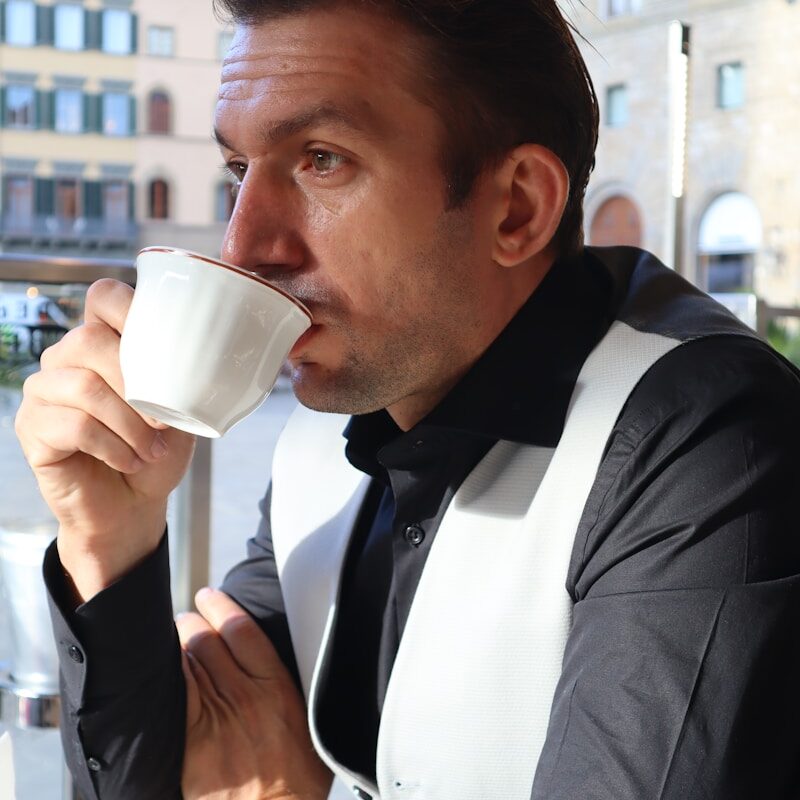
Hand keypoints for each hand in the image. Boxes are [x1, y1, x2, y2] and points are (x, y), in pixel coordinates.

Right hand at [14, 279, 195, 599]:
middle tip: (164, 422)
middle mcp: (66, 358)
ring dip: (129, 424)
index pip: (104, 296)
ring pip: (84, 386)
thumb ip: (179, 378)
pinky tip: (129, 460)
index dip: (130, 309)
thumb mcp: (179, 410)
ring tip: (151, 449)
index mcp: (103, 341)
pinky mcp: (31, 428)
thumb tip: (198, 359)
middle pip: (91, 340)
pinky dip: (112, 446)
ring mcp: (44, 391)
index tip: (168, 344)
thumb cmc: (155, 450)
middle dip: (138, 384)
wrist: (132, 505)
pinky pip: (73, 425)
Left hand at [177, 588, 331, 799]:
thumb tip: (291, 664)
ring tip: (175, 633)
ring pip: (190, 663)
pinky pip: (177, 693)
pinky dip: (170, 673)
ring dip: (179, 642)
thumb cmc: (297, 778)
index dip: (222, 607)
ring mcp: (216, 717)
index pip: (242, 631)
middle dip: (194, 621)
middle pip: (209, 642)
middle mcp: (244, 695)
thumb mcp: (311, 724)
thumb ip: (295, 690)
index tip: (211, 595)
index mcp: (276, 687)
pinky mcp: (194, 739)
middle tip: (188, 614)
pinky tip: (162, 664)